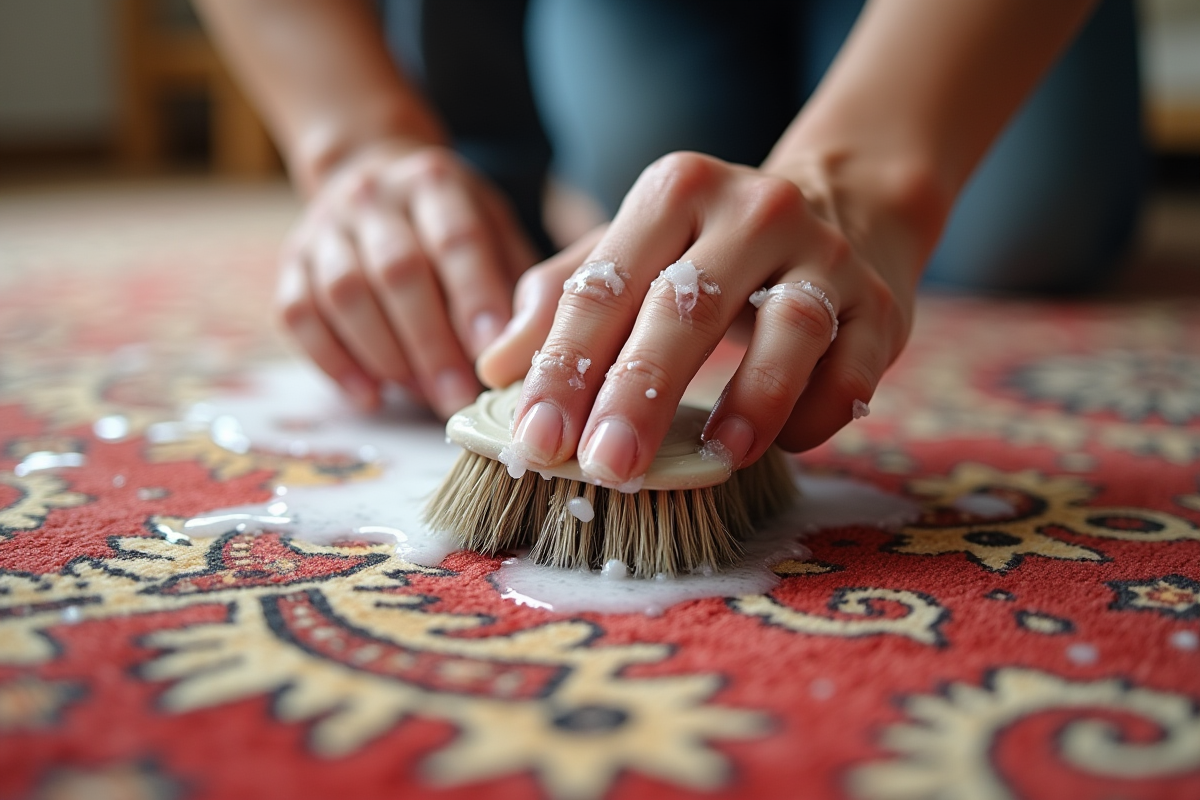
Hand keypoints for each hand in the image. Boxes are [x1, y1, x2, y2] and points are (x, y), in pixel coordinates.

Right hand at [276, 140, 537, 416]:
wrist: (371, 178)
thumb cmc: (449, 222)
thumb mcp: (494, 225)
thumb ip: (514, 278)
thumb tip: (530, 349)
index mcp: (434, 181)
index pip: (456, 238)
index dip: (474, 297)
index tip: (494, 351)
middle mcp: (373, 197)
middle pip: (398, 270)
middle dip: (431, 342)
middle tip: (459, 396)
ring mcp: (324, 227)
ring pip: (346, 293)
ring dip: (387, 355)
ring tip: (423, 397)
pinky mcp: (292, 262)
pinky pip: (299, 314)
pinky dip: (333, 362)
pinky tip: (371, 396)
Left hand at [477, 152, 915, 484]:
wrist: (849, 206)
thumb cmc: (714, 248)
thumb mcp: (635, 250)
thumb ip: (564, 298)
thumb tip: (493, 367)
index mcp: (673, 193)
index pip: (604, 284)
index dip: (564, 366)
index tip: (535, 440)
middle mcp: (751, 211)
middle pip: (686, 305)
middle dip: (640, 391)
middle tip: (604, 465)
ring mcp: (823, 254)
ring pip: (788, 326)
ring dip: (751, 398)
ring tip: (715, 458)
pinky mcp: (881, 301)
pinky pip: (855, 363)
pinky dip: (819, 409)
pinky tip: (784, 443)